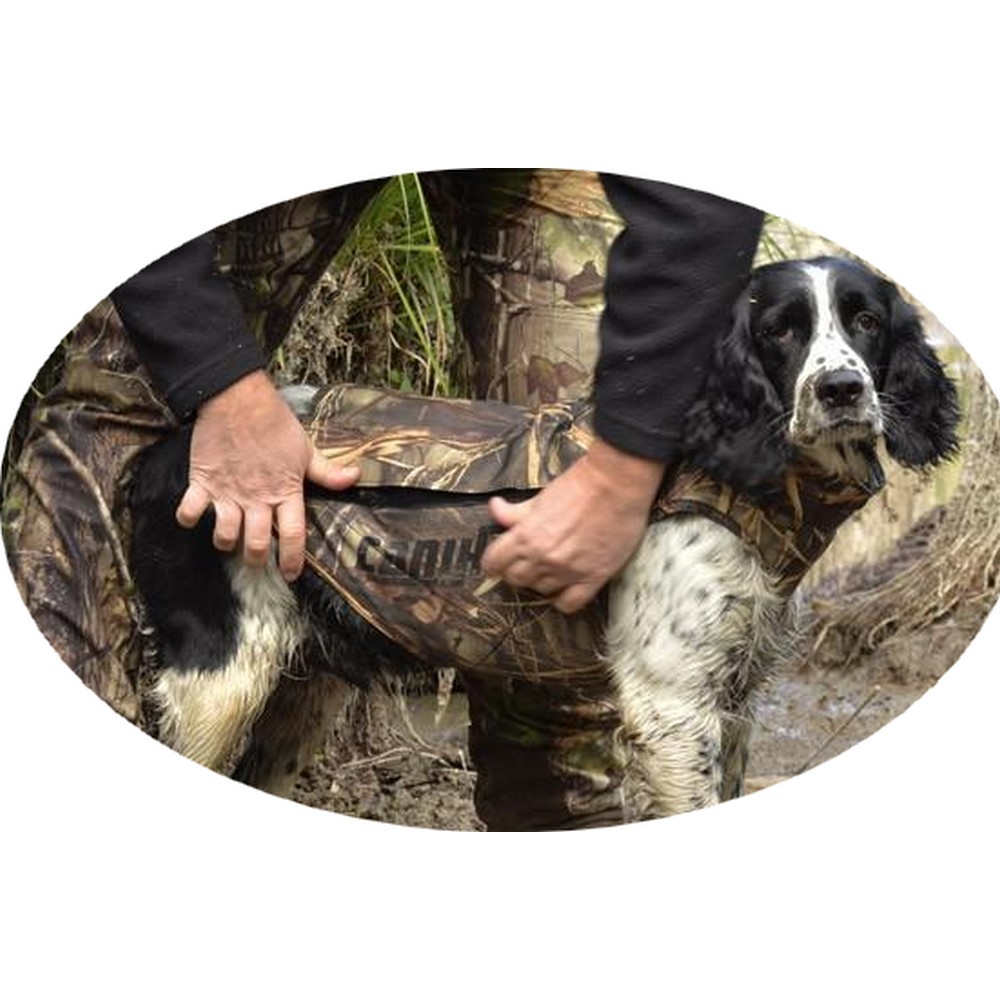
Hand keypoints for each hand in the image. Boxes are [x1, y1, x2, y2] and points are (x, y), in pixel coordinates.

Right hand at [175, 370, 358, 579]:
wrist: (238, 400)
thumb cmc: (275, 423)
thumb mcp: (306, 449)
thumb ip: (327, 472)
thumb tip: (355, 477)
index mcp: (285, 492)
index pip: (294, 535)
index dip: (294, 560)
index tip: (292, 574)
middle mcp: (257, 498)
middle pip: (257, 544)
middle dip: (258, 559)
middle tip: (258, 558)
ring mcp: (228, 492)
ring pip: (225, 535)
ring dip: (227, 542)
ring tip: (230, 538)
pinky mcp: (203, 482)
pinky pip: (190, 511)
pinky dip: (188, 519)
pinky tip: (195, 517)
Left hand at [480, 438, 664, 613]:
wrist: (617, 484)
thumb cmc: (580, 485)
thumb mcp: (540, 497)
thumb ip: (515, 511)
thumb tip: (495, 508)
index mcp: (526, 535)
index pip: (494, 563)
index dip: (494, 562)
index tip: (498, 561)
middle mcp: (543, 557)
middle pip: (516, 580)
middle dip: (517, 571)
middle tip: (527, 562)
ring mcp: (567, 571)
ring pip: (541, 591)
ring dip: (541, 582)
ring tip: (551, 569)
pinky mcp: (592, 578)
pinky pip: (569, 604)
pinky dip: (563, 599)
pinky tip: (566, 586)